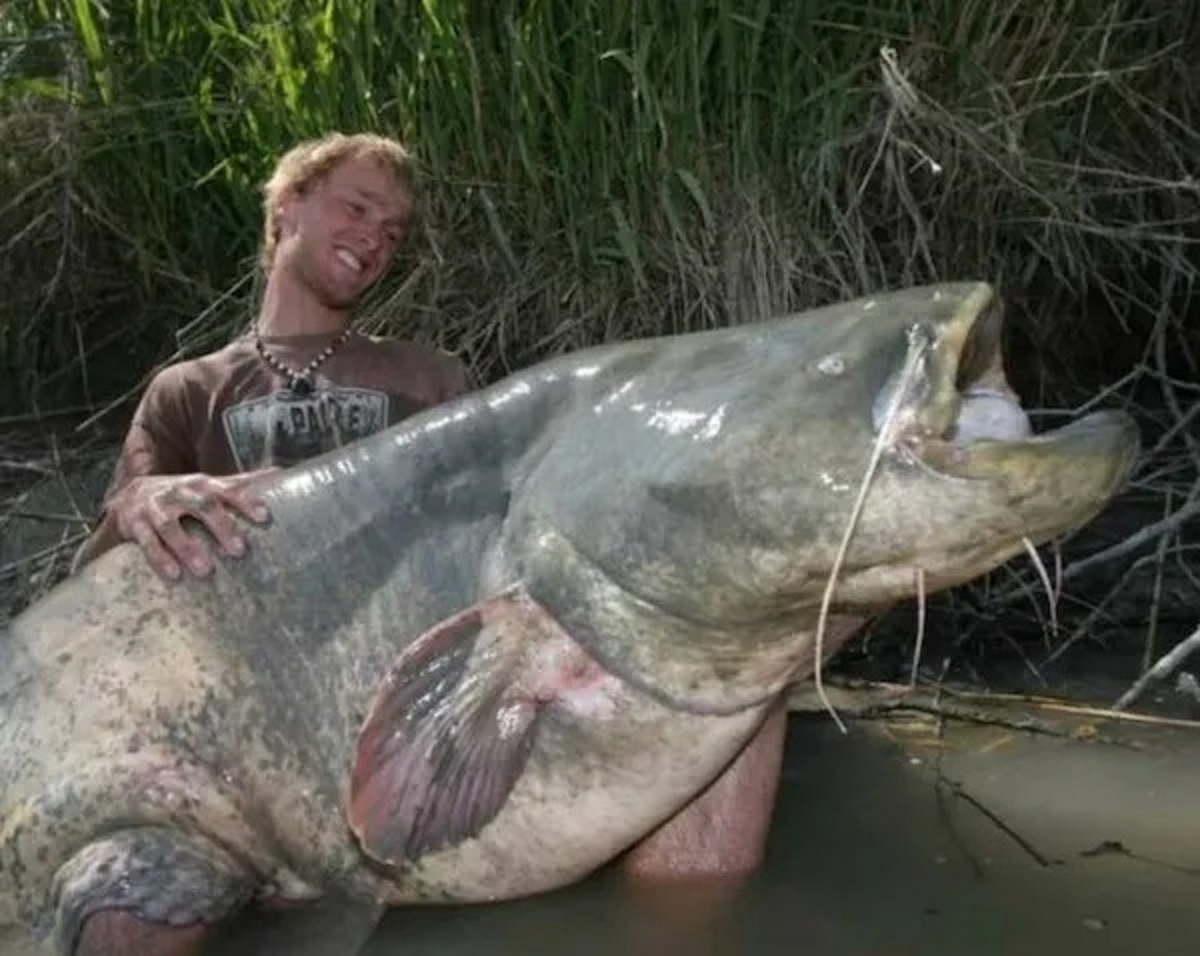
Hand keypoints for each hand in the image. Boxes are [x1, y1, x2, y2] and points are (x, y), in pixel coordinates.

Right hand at [107, 469, 277, 579]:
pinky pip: (147, 541)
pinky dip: (160, 558)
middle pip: (202, 506)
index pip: (228, 491)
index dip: (246, 502)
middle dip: (221, 527)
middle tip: (239, 551)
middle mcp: (180, 493)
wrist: (131, 496)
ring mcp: (156, 508)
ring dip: (187, 547)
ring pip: (170, 526)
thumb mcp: (209, 487)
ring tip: (205, 570)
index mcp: (202, 485)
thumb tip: (279, 472)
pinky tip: (174, 574)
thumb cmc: (181, 496)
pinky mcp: (134, 524)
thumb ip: (240, 483)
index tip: (264, 517)